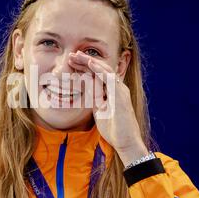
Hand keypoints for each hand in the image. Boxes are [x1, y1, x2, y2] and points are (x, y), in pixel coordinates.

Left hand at [69, 51, 148, 165]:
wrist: (126, 142)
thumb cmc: (114, 129)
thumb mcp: (99, 111)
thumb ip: (95, 99)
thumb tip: (86, 90)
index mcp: (112, 91)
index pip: (98, 75)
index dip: (85, 67)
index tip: (72, 62)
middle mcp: (118, 88)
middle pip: (101, 69)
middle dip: (85, 61)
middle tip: (72, 55)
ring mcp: (120, 91)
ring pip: (105, 70)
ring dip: (90, 62)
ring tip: (78, 55)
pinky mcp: (120, 96)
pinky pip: (110, 79)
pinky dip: (99, 70)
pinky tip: (90, 64)